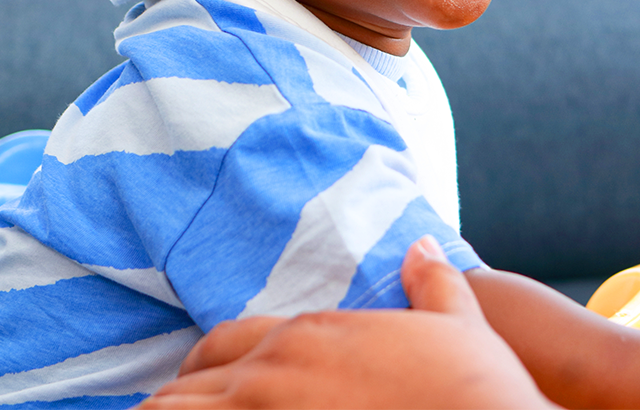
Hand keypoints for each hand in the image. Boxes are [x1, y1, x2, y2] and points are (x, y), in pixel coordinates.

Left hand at [138, 237, 553, 409]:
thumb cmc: (478, 389)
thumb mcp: (459, 328)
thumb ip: (433, 285)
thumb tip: (423, 245)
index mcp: (309, 335)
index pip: (223, 345)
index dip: (203, 367)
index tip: (196, 382)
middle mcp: (275, 372)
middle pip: (191, 383)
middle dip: (179, 398)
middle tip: (161, 409)